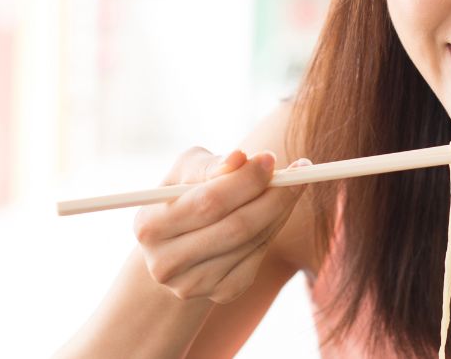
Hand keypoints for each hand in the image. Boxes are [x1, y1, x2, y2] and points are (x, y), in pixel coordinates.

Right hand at [132, 147, 310, 303]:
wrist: (177, 247)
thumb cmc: (185, 196)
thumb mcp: (186, 172)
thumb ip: (211, 165)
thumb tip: (239, 158)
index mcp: (150, 226)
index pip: (209, 202)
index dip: (245, 180)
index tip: (271, 157)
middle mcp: (167, 263)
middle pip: (237, 227)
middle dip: (274, 195)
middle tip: (300, 170)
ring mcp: (194, 284)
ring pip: (254, 241)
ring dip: (280, 209)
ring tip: (290, 185)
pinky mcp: (222, 293)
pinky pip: (259, 256)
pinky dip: (274, 229)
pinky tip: (274, 211)